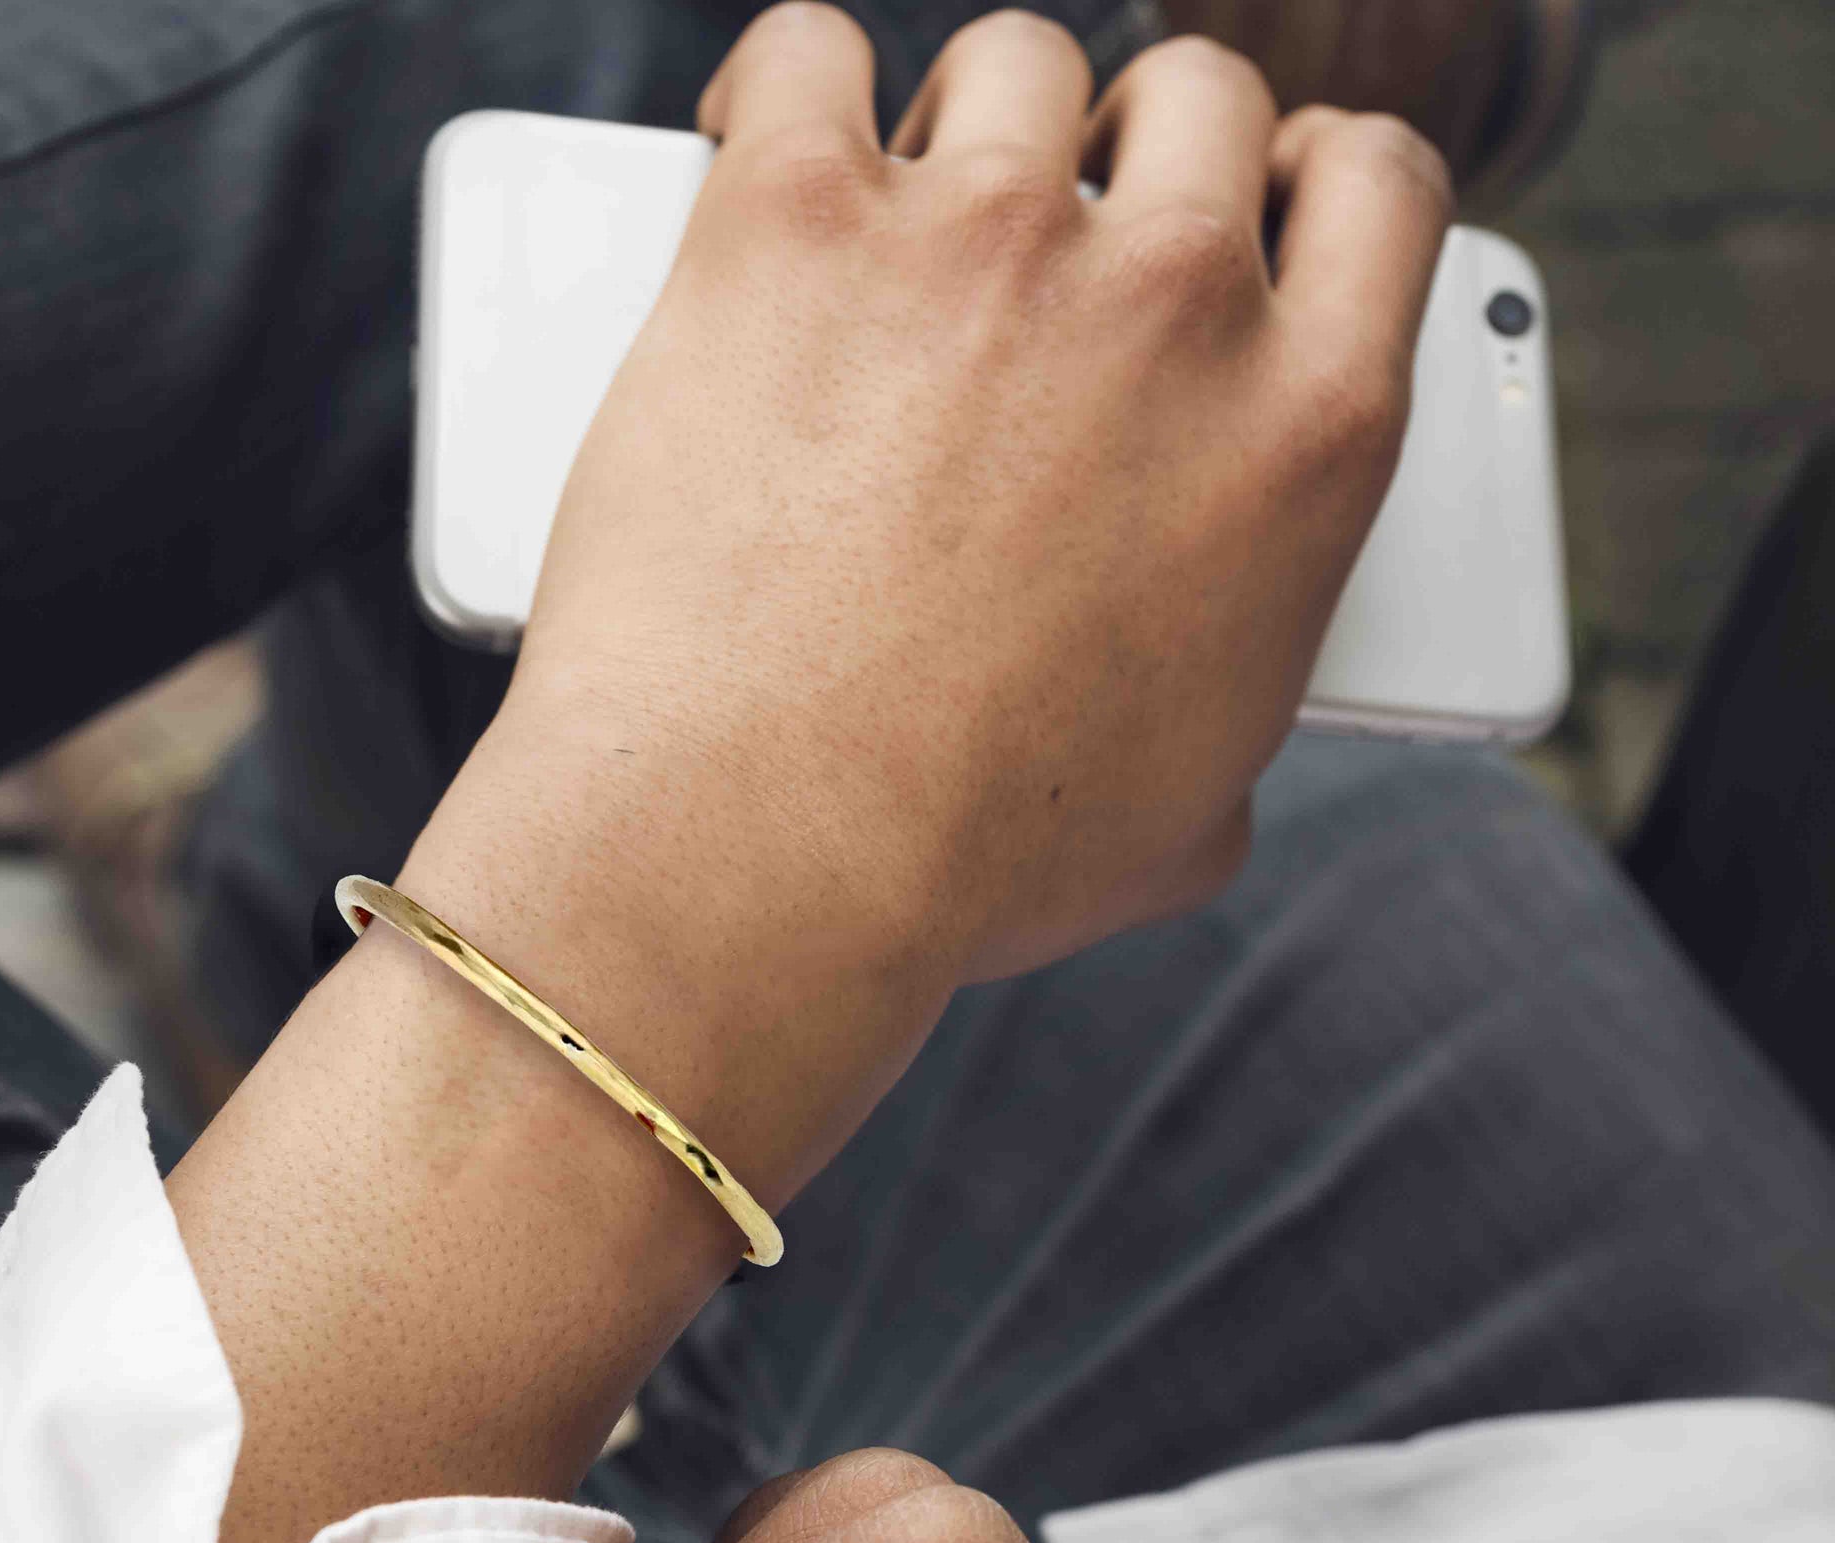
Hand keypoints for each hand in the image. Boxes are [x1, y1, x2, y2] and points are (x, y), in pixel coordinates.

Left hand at [472, 2, 1451, 986]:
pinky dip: (783, 96)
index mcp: (1303, 433)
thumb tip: (1216, 724)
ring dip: (965, 139)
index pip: (1378, 191)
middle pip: (1197, 101)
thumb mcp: (1184, 823)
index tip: (1247, 210)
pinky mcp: (794, 223)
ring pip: (1010, 71)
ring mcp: (982, 241)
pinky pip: (803, 57)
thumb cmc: (965, 862)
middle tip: (1046, 262)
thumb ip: (1236, 718)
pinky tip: (763, 164)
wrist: (765, 851)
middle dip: (1130, 162)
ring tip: (894, 248)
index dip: (1307, 182)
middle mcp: (1169, 303)